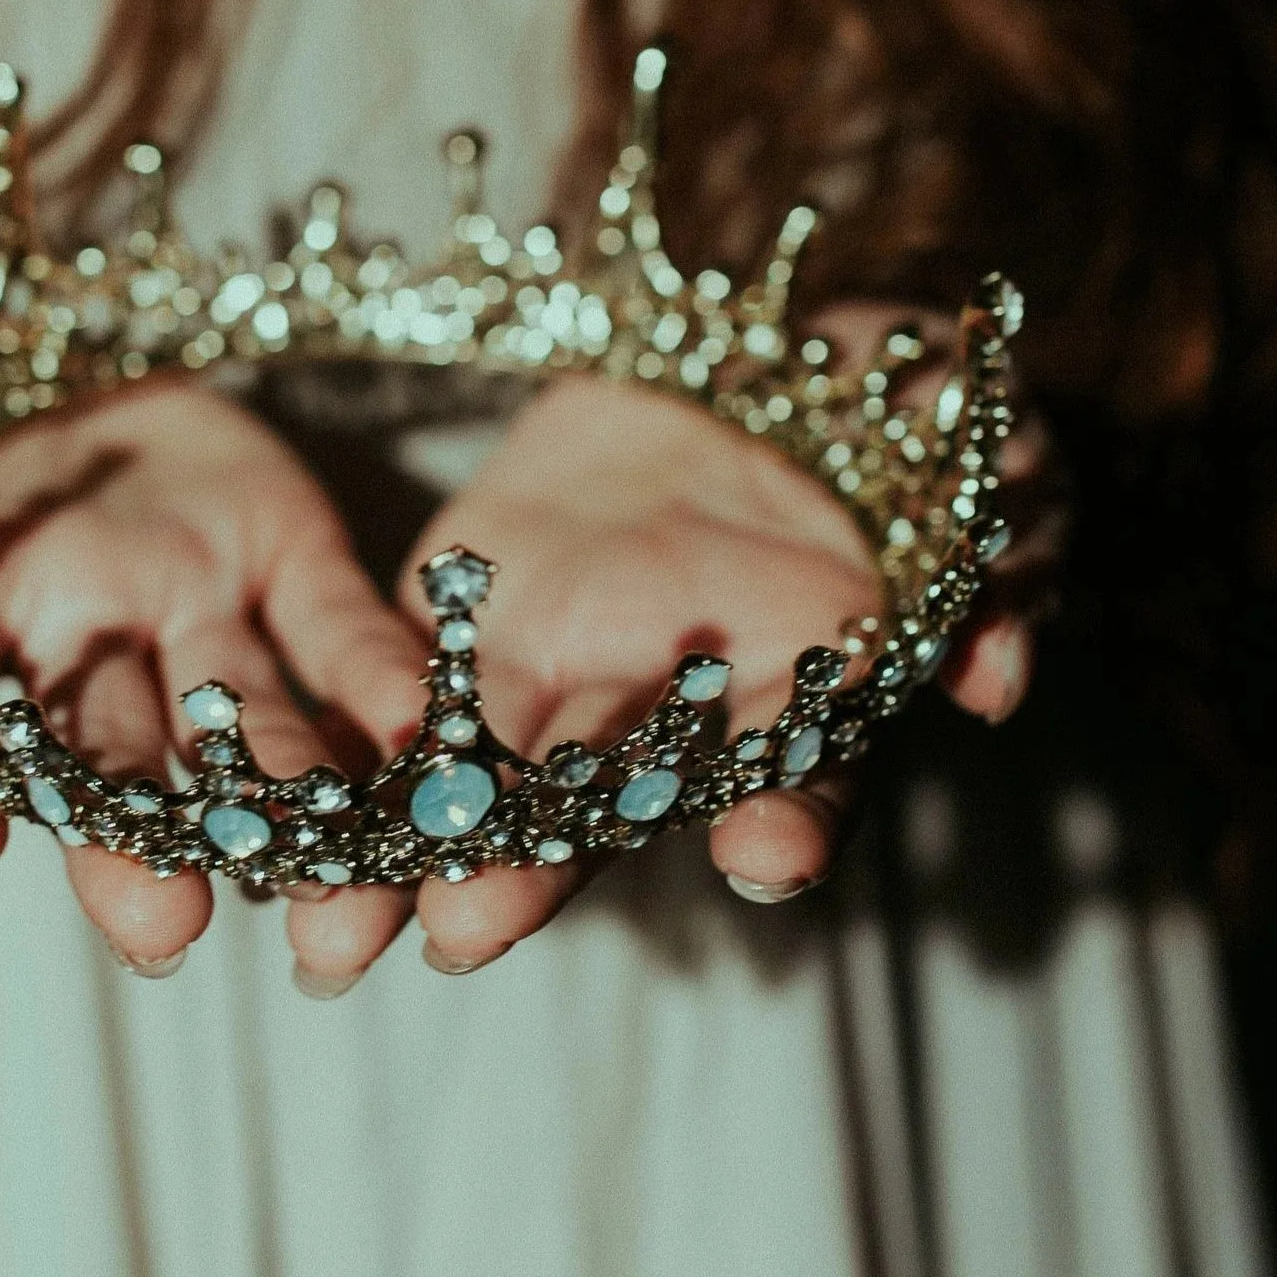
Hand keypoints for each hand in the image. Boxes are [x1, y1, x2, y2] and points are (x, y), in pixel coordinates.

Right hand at [0, 306, 426, 972]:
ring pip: (234, 729)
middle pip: (100, 772)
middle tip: (165, 926)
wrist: (10, 299)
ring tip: (329, 884)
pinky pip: (334, 630)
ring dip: (283, 806)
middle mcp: (69, 659)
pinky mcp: (282, 556)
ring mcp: (183, 613)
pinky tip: (421, 730)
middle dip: (133, 852)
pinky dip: (379, 682)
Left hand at [283, 311, 1047, 987]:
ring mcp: (568, 662)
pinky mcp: (473, 606)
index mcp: (804, 697)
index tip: (768, 857)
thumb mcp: (982, 473)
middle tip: (467, 931)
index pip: (803, 777)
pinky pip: (406, 674)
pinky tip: (275, 784)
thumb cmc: (901, 421)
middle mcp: (677, 709)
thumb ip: (1001, 571)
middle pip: (609, 803)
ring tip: (339, 918)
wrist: (761, 346)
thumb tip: (996, 679)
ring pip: (487, 765)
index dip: (791, 815)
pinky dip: (348, 731)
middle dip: (536, 868)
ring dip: (413, 835)